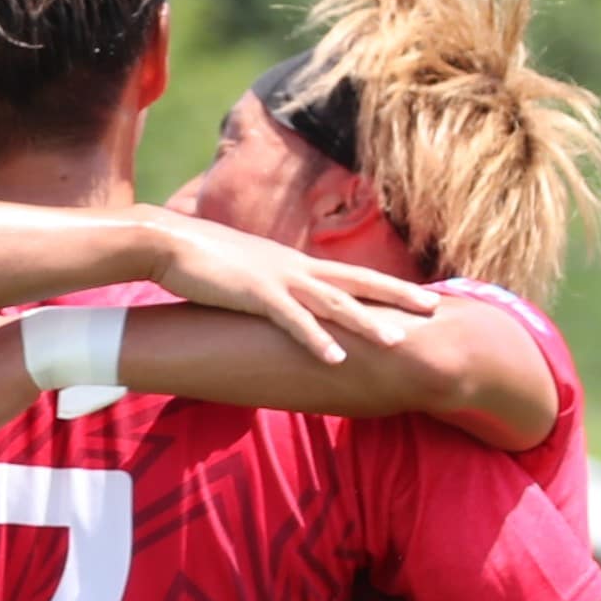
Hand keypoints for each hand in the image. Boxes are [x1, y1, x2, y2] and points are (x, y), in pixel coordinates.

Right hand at [145, 216, 436, 360]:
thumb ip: (266, 290)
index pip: (349, 274)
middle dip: (397, 295)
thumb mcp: (244, 275)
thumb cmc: (200, 260)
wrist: (166, 241)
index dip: (385, 285)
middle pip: (357, 281)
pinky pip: (292, 321)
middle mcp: (294, 268)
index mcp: (293, 264)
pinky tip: (336, 359)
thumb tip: (276, 306)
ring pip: (333, 303)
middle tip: (434, 306)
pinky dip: (316, 341)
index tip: (416, 295)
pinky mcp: (255, 295)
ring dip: (366, 323)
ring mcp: (277, 280)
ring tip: (397, 342)